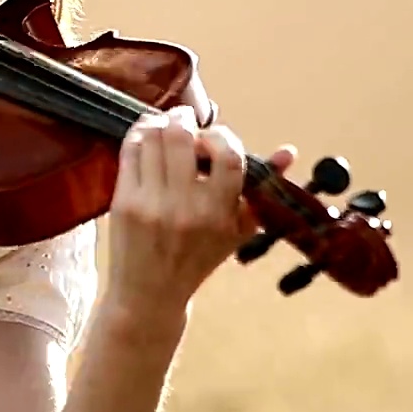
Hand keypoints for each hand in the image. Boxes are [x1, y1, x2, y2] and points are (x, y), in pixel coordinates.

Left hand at [106, 105, 296, 319]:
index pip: (229, 157)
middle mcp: (186, 208)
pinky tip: (146, 138)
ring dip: (160, 122)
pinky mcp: (124, 202)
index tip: (214, 136)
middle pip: (181, 136)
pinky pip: (130, 150)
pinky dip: (139, 134)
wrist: (150, 294)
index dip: (221, 135)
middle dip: (184, 117)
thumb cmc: (199, 258)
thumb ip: (262, 189)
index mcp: (219, 214)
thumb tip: (288, 151)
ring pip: (152, 137)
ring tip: (165, 127)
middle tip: (185, 119)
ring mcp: (151, 203)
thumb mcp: (237, 230)